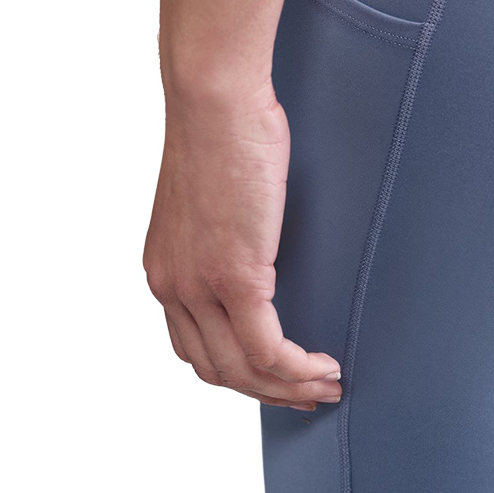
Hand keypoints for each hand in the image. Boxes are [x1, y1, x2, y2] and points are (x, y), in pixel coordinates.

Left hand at [143, 82, 341, 410]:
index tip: (278, 374)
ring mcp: (200, 285)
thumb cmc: (225, 127)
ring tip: (328, 384)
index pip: (194, 347)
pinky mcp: (235, 276)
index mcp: (165, 269)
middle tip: (308, 393)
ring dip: (287, 389)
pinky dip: (298, 369)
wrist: (214, 99)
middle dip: (266, 391)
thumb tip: (266, 237)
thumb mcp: (220, 194)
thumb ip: (232, 228)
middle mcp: (172, 286)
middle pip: (216, 369)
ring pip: (242, 370)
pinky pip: (268, 349)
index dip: (238, 371)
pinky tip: (325, 368)